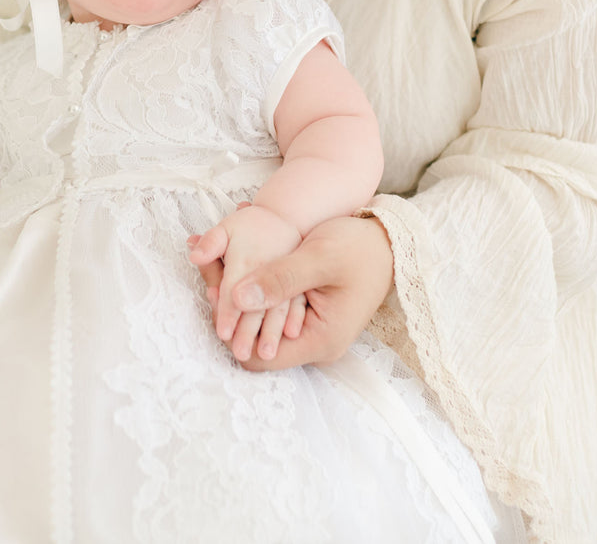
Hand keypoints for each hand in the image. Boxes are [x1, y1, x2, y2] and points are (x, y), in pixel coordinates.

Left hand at [195, 214, 393, 369]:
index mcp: (319, 341)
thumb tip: (236, 298)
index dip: (231, 326)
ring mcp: (311, 331)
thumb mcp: (319, 257)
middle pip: (255, 339)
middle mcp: (315, 345)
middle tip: (208, 268)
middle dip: (229, 307)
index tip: (213, 289)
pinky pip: (271, 311)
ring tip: (215, 262)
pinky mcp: (307, 315)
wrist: (388, 240)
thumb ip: (279, 279)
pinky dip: (253, 290)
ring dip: (238, 296)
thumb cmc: (359, 247)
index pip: (256, 356)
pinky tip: (236, 264)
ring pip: (260, 323)